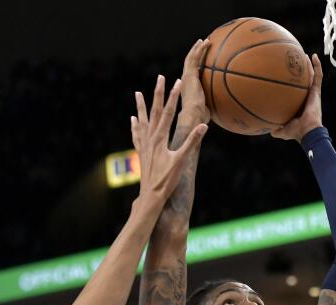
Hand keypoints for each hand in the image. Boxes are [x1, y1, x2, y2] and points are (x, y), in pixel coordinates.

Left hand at [133, 75, 208, 203]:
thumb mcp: (182, 160)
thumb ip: (191, 143)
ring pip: (142, 120)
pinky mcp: (141, 152)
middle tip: (160, 77)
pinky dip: (135, 125)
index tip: (177, 81)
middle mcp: (150, 138)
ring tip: (138, 93)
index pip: (169, 112)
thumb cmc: (167, 180)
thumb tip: (203, 127)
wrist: (151, 195)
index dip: (174, 96)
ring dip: (141, 106)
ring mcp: (144, 145)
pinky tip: (133, 119)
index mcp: (160, 138)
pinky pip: (137, 134)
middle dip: (158, 93)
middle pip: (155, 111)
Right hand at [180, 39, 212, 125]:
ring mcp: (187, 76)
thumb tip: (223, 110)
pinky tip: (205, 42)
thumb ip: (213, 106)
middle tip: (200, 46)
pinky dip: (199, 49)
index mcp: (189, 87)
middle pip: (189, 63)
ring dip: (197, 48)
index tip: (200, 60)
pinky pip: (194, 58)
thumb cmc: (200, 117)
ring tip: (203, 41)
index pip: (191, 73)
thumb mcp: (208, 109)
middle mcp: (186, 80)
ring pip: (190, 58)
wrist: (193, 115)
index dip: (194, 66)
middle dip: (195, 53)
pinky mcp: (189, 74)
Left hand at [271, 53, 323, 142]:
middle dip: (300, 72)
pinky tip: (314, 56)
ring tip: (305, 55)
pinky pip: (318, 76)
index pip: (294, 91)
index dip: (290, 84)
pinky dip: (317, 66)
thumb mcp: (279, 130)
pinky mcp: (317, 92)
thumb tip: (261, 126)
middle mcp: (305, 97)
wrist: (306, 131)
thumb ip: (272, 128)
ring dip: (309, 65)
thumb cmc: (295, 132)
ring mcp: (312, 94)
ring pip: (311, 76)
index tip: (283, 76)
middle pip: (302, 81)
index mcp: (297, 104)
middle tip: (294, 61)